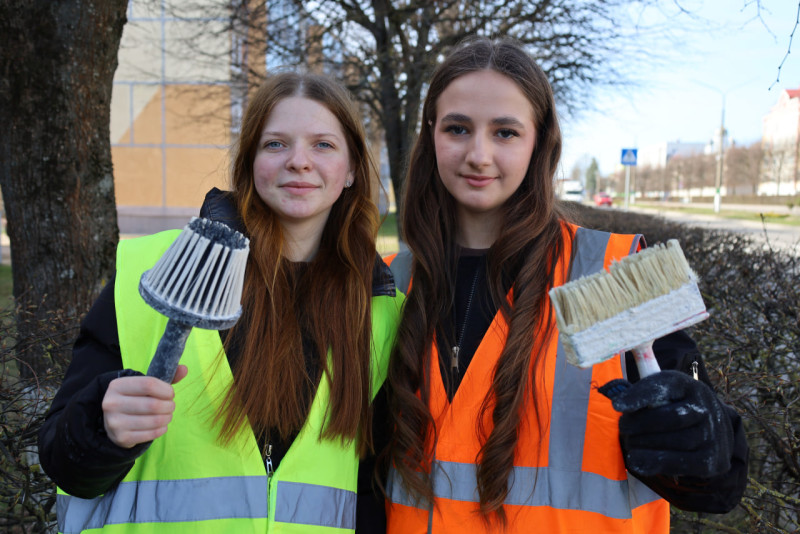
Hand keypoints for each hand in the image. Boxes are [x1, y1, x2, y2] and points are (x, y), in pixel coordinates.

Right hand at [102, 365, 187, 447]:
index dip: (166, 389)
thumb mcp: (144, 385)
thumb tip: (185, 369)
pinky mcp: (121, 437)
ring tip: (167, 415)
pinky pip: (151, 434)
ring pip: (154, 420)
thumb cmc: (135, 399)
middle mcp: (112, 403)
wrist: (114, 421)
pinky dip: (161, 429)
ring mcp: (115, 422)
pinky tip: (162, 426)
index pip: (149, 384)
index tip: (170, 393)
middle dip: (169, 406)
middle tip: (171, 406)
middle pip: (153, 404)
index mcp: (117, 385)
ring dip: (167, 418)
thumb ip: (166, 377)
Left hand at [598, 370, 733, 477]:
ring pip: (676, 442)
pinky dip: (654, 463)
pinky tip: (636, 461)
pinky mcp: (711, 460)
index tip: (616, 406)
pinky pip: (680, 463)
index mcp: (687, 385)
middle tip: (623, 427)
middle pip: (672, 417)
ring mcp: (712, 434)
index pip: (665, 386)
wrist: (715, 431)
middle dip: (641, 424)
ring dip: (645, 444)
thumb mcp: (664, 393)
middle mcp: (705, 407)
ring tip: (629, 443)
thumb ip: (644, 395)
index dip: (640, 396)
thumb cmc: (676, 407)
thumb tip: (618, 404)